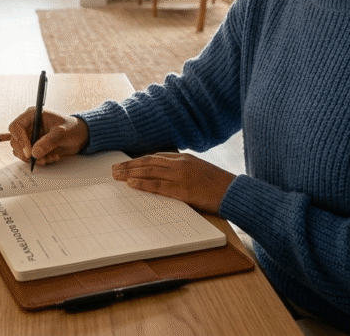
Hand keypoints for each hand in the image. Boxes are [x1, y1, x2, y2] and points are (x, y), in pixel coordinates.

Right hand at [6, 108, 88, 165]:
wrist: (80, 136)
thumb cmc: (72, 128)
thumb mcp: (62, 132)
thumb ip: (49, 141)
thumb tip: (34, 153)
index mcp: (32, 116)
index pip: (16, 127)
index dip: (20, 140)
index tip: (29, 152)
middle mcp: (29, 126)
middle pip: (15, 141)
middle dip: (25, 153)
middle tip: (38, 159)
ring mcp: (31, 137)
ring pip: (20, 152)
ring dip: (33, 159)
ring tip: (48, 158)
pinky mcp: (34, 147)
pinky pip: (29, 157)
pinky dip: (38, 161)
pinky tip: (50, 158)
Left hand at [111, 152, 235, 214]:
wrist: (235, 192)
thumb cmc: (219, 185)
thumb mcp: (200, 171)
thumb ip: (183, 170)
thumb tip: (166, 175)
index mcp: (184, 158)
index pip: (155, 157)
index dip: (138, 160)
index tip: (126, 163)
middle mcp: (180, 164)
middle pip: (148, 162)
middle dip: (129, 165)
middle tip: (114, 169)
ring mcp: (181, 176)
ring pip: (150, 171)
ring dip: (130, 173)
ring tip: (117, 175)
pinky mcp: (183, 190)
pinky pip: (159, 186)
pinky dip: (143, 184)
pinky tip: (131, 183)